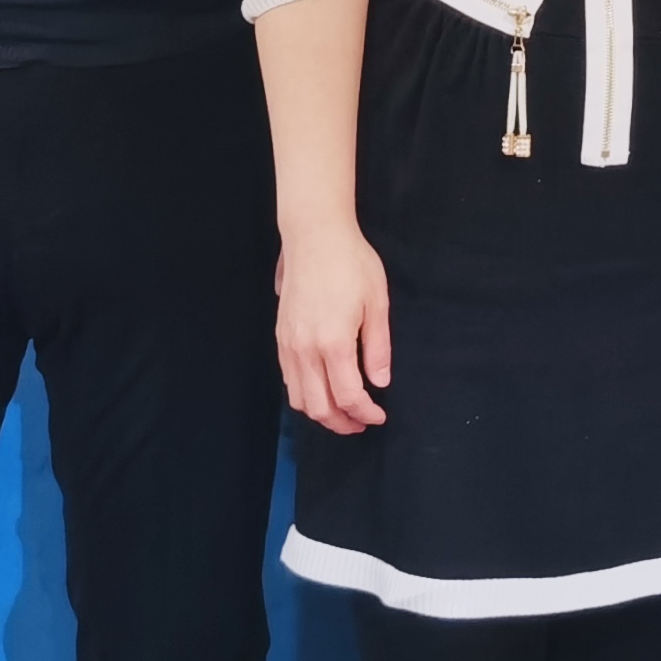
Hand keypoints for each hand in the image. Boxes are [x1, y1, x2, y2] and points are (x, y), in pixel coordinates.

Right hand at [274, 225, 391, 435]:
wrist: (315, 237)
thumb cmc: (352, 264)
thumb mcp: (377, 302)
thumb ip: (377, 347)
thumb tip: (380, 382)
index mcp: (333, 342)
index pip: (347, 396)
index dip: (364, 413)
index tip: (378, 417)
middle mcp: (305, 349)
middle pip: (319, 407)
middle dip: (342, 423)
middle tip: (361, 423)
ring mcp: (288, 344)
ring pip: (299, 398)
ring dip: (321, 413)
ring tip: (343, 412)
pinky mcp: (280, 337)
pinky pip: (288, 379)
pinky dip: (304, 395)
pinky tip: (322, 389)